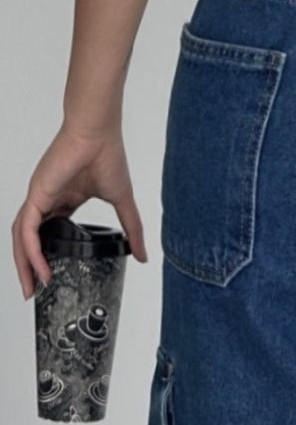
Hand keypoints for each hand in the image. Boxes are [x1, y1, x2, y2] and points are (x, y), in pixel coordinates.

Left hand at [11, 124, 147, 299]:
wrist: (98, 132)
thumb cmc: (108, 156)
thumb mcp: (123, 202)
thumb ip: (132, 230)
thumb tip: (144, 256)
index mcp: (64, 200)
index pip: (48, 234)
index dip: (48, 257)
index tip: (53, 278)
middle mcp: (47, 201)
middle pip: (30, 240)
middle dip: (29, 268)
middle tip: (35, 292)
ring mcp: (39, 198)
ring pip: (22, 238)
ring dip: (24, 265)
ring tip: (32, 288)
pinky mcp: (37, 195)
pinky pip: (26, 230)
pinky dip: (31, 251)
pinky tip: (40, 269)